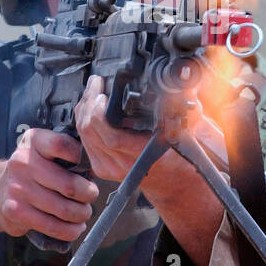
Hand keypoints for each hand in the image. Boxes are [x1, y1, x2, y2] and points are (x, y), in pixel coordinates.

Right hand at [0, 130, 99, 240]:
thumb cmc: (32, 172)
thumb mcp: (42, 151)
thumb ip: (66, 152)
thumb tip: (96, 168)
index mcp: (33, 141)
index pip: (62, 145)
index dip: (82, 157)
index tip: (89, 168)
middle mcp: (23, 162)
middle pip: (70, 185)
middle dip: (89, 194)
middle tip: (91, 196)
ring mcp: (18, 189)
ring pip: (65, 210)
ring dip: (82, 214)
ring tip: (83, 213)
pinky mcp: (17, 212)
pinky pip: (54, 227)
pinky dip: (71, 230)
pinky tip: (75, 227)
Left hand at [74, 75, 225, 265]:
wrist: (173, 182)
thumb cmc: (178, 158)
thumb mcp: (182, 132)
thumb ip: (179, 110)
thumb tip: (182, 86)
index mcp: (142, 156)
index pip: (112, 137)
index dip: (100, 113)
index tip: (103, 94)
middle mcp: (122, 164)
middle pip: (90, 132)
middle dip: (89, 102)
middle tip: (96, 83)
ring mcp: (108, 168)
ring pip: (83, 135)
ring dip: (84, 109)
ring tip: (93, 90)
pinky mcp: (100, 167)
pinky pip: (84, 141)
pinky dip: (83, 121)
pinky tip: (90, 107)